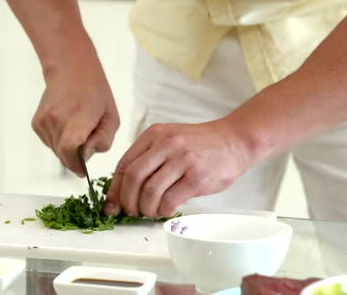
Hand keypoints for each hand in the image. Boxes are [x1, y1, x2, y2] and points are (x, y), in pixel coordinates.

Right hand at [32, 44, 119, 176]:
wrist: (71, 70)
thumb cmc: (96, 94)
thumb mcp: (111, 118)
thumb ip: (103, 142)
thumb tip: (85, 158)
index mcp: (79, 117)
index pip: (70, 148)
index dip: (76, 164)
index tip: (83, 170)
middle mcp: (57, 119)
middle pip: (64, 156)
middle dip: (76, 158)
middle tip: (87, 140)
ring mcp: (44, 121)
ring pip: (56, 152)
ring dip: (68, 149)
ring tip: (77, 128)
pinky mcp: (36, 123)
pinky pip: (50, 143)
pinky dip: (59, 141)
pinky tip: (67, 125)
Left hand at [104, 120, 251, 217]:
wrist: (234, 140)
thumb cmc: (200, 144)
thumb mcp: (169, 139)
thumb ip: (148, 157)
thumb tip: (125, 188)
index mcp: (154, 135)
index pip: (124, 164)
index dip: (115, 189)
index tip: (112, 204)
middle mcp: (166, 144)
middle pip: (133, 178)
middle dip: (127, 201)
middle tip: (130, 211)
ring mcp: (182, 160)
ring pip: (150, 192)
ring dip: (146, 208)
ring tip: (150, 212)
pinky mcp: (196, 177)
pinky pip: (170, 200)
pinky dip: (163, 211)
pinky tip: (166, 210)